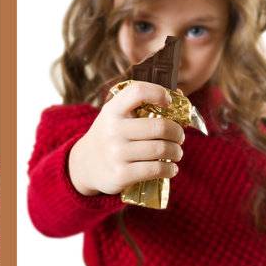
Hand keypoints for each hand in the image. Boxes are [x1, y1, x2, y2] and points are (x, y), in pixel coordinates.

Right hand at [66, 81, 185, 196]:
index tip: (168, 102)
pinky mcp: (122, 174)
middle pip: (161, 127)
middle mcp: (113, 130)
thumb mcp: (115, 116)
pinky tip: (170, 168)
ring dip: (176, 152)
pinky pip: (157, 170)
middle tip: (179, 137)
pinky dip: (170, 169)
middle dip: (178, 133)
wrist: (86, 164)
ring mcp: (116, 153)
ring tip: (175, 153)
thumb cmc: (111, 135)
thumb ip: (139, 105)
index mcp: (112, 110)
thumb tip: (179, 95)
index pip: (138, 92)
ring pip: (162, 149)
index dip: (158, 93)